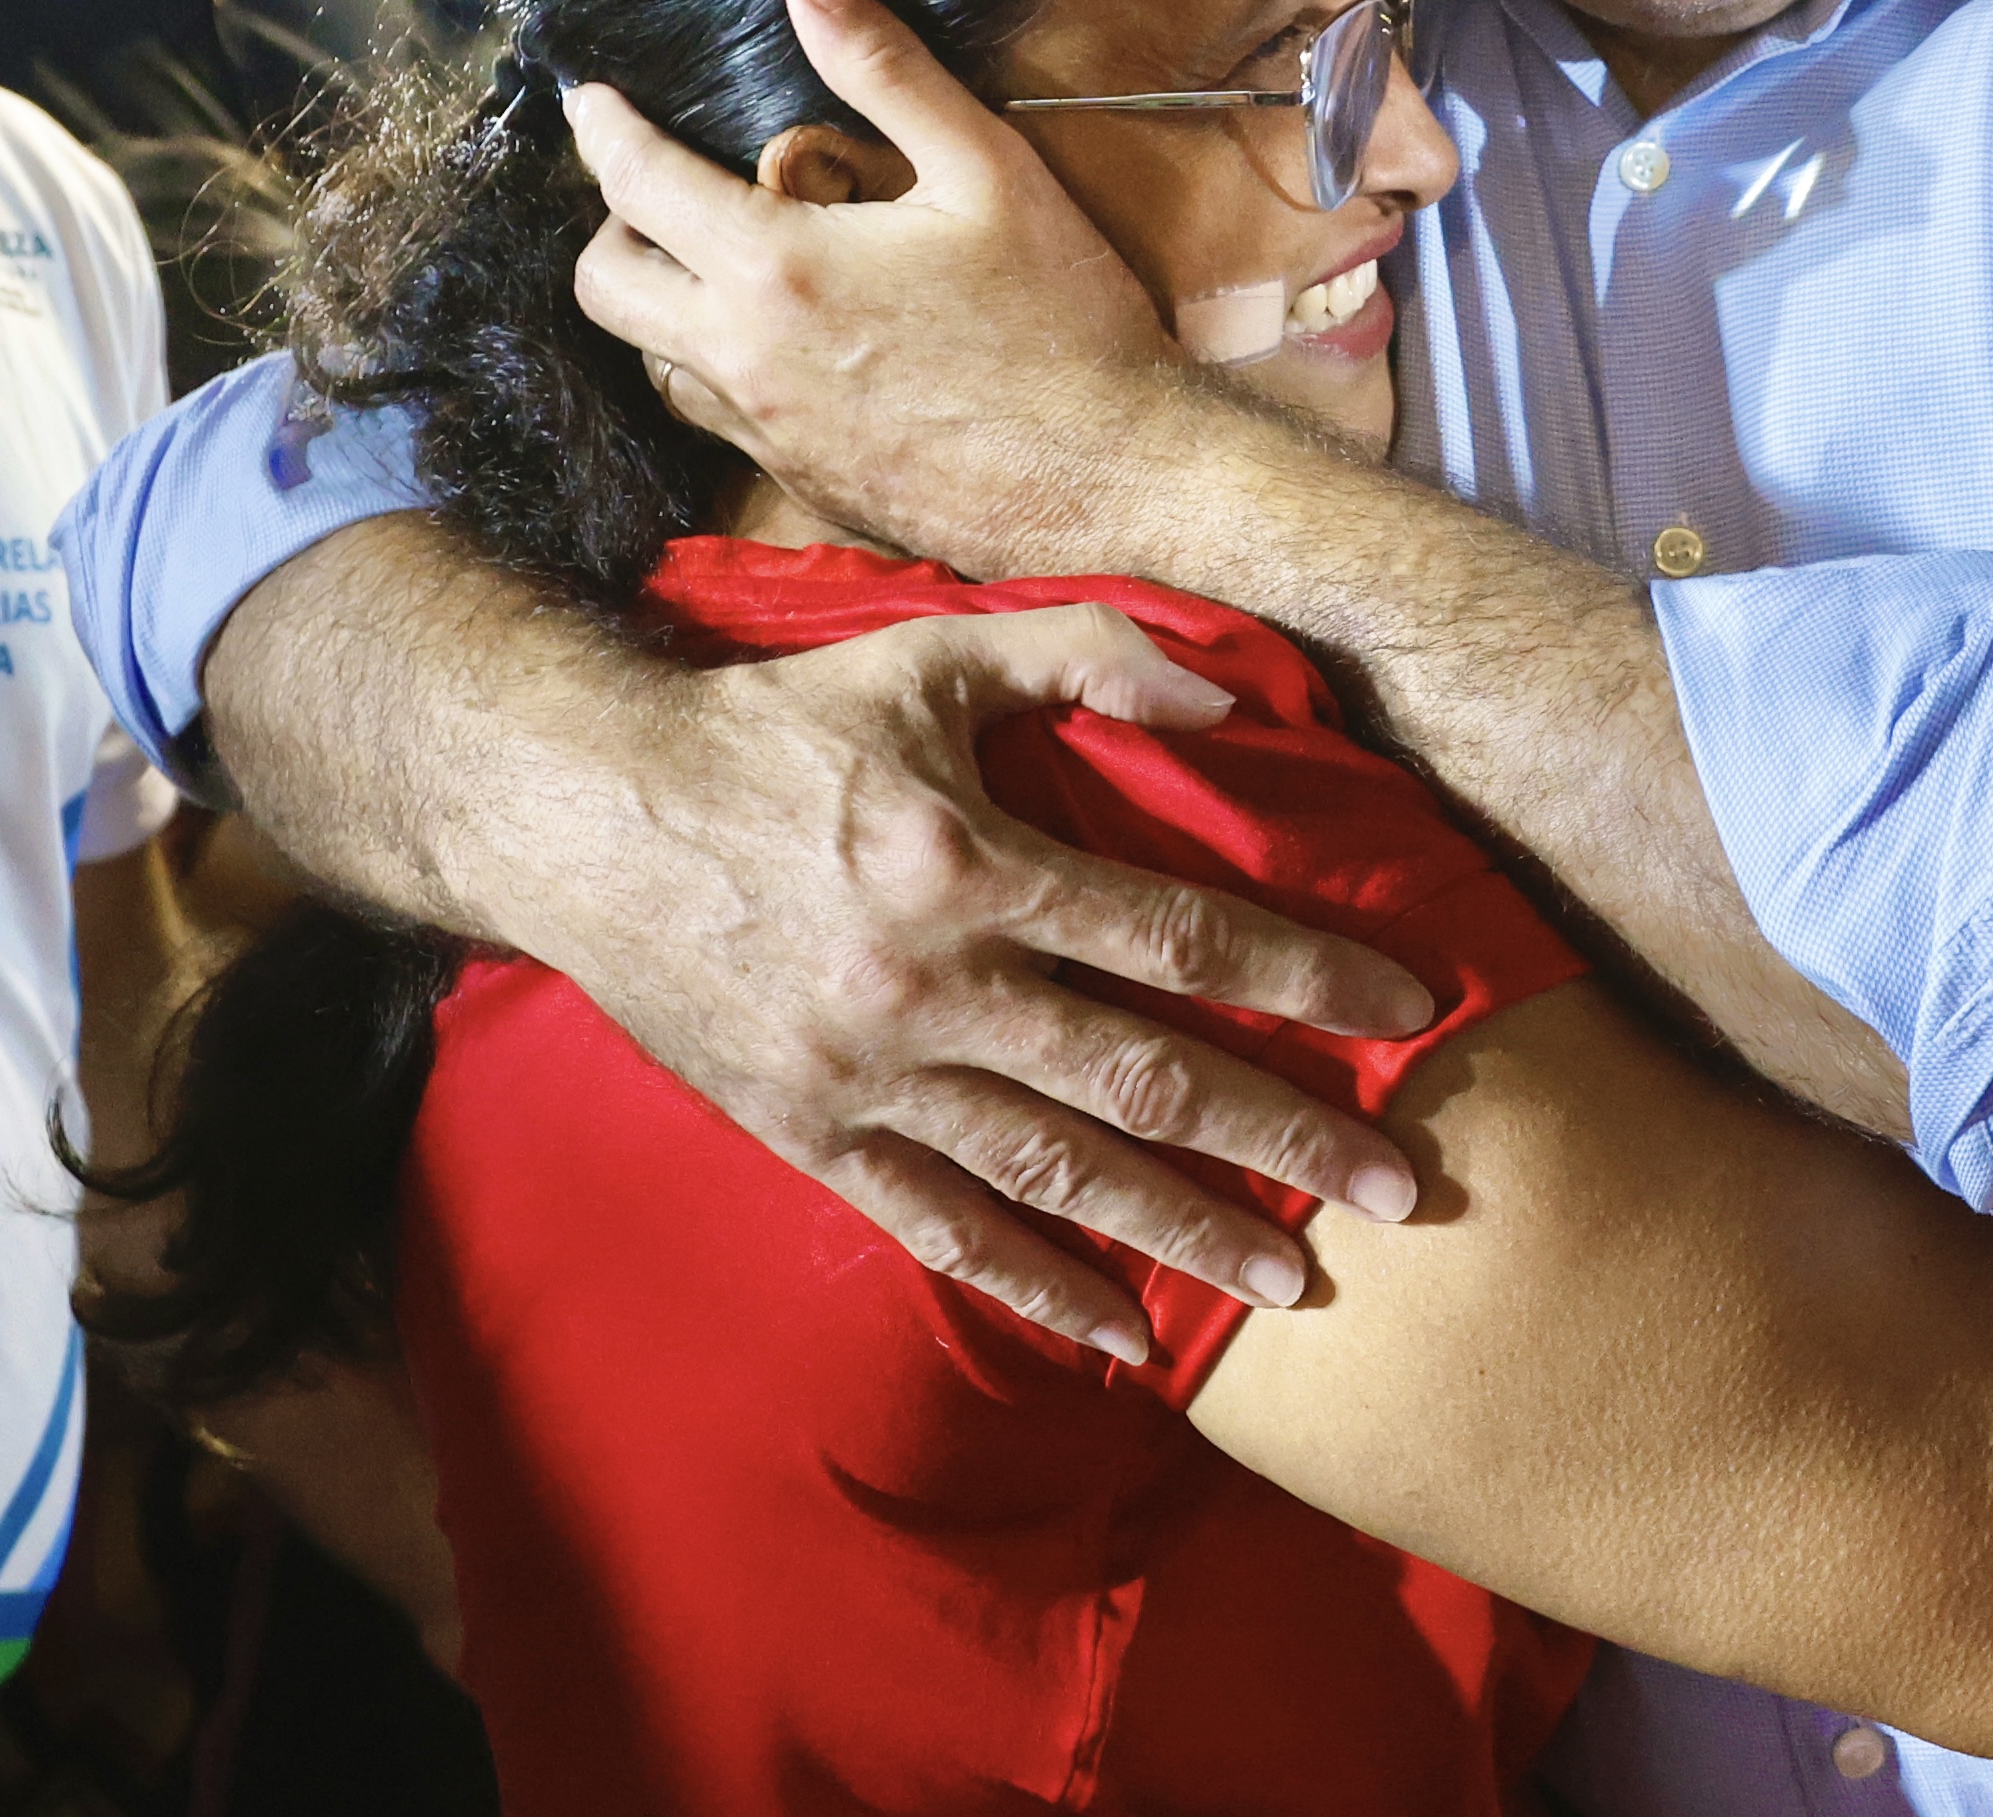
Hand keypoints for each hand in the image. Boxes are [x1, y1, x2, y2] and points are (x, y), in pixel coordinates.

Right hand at [509, 602, 1447, 1358]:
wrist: (577, 816)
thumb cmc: (774, 725)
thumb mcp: (931, 653)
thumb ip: (1087, 654)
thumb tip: (1229, 700)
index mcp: (970, 866)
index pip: (1183, 938)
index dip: (1309, 976)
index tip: (1415, 1011)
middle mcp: (929, 988)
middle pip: (1146, 1082)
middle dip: (1286, 1140)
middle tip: (1404, 1191)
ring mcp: (866, 1078)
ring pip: (1056, 1176)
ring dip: (1185, 1234)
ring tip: (1298, 1286)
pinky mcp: (808, 1136)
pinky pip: (938, 1230)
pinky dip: (1034, 1290)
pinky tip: (1123, 1338)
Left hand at [568, 0, 1183, 569]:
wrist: (1113, 477)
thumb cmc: (1063, 316)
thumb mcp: (987, 169)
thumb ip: (885, 69)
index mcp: (776, 267)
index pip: (635, 183)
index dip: (603, 129)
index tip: (593, 99)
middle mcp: (743, 356)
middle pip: (604, 284)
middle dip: (615, 226)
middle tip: (664, 192)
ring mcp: (765, 432)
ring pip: (652, 359)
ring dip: (668, 305)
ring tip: (736, 269)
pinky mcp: (799, 483)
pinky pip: (718, 420)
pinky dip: (724, 369)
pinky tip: (798, 347)